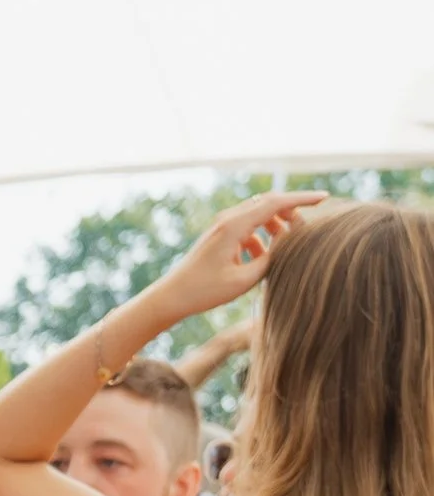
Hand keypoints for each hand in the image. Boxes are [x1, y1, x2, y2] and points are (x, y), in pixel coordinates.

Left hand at [155, 189, 326, 326]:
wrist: (171, 297)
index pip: (276, 202)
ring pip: (258, 215)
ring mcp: (222, 226)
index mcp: (234, 225)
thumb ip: (270, 260)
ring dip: (275, 226)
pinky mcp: (219, 236)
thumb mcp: (244, 280)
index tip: (324, 198)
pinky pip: (247, 228)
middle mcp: (228, 220)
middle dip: (291, 212)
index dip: (302, 199)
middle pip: (268, 204)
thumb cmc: (204, 291)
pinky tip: (262, 258)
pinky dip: (260, 238)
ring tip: (287, 244)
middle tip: (307, 228)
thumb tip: (286, 245)